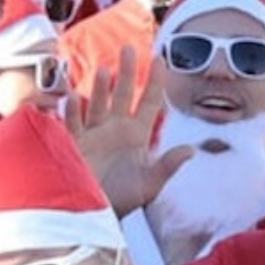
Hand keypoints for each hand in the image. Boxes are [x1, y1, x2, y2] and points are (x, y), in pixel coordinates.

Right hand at [65, 47, 193, 216]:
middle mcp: (115, 130)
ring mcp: (93, 135)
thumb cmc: (122, 202)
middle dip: (128, 71)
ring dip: (102, 87)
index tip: (160, 58)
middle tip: (130, 48)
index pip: (150, 102)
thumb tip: (191, 150)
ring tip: (107, 70)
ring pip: (98, 103)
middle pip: (124, 94)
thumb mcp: (149, 184)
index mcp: (136, 135)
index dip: (156, 81)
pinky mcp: (72, 144)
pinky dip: (73, 110)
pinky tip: (74, 97)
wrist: (90, 216)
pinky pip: (72, 122)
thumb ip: (168, 165)